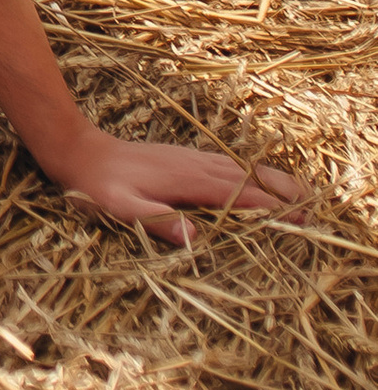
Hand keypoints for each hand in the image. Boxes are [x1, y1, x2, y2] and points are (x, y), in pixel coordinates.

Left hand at [48, 127, 303, 249]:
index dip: (270, 208)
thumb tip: (195, 238)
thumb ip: (158, 222)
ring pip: (239, 168)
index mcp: (187, 180)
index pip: (239, 195)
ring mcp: (189, 158)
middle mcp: (195, 165)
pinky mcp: (182, 158)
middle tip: (312, 207)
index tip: (299, 221)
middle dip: (281, 190)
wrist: (79, 151)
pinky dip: (249, 172)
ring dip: (269, 179)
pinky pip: (225, 164)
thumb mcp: (123, 209)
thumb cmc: (98, 187)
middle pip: (248, 177)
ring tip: (298, 193)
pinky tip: (254, 179)